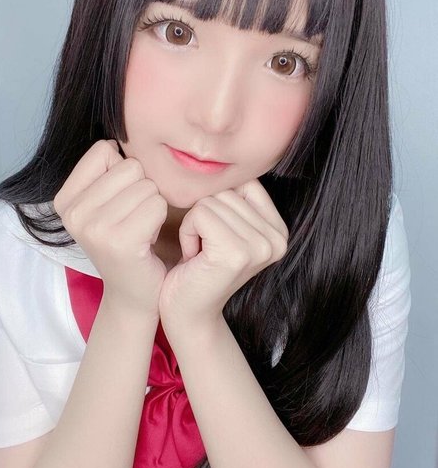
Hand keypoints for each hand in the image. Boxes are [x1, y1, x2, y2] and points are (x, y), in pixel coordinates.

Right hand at [53, 139, 168, 320]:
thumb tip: (118, 140)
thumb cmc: (129, 241)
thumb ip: (108, 170)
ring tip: (141, 229)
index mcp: (65, 199)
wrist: (136, 293)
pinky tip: (148, 239)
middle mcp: (72, 212)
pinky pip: (156, 204)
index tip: (121, 202)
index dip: (125, 172)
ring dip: (153, 206)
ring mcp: (93, 227)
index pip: (105, 150)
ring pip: (147, 185)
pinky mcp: (119, 241)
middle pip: (130, 166)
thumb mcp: (108, 203)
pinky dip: (160, 219)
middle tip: (134, 220)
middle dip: (142, 190)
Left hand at [157, 179, 288, 331]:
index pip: (244, 183)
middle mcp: (278, 239)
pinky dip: (187, 232)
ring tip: (201, 254)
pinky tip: (194, 257)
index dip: (219, 204)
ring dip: (195, 225)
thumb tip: (224, 157)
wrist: (188, 311)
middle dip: (205, 216)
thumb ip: (236, 197)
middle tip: (207, 249)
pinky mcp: (236, 254)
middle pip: (226, 191)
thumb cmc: (200, 265)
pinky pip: (200, 214)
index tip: (216, 237)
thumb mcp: (227, 227)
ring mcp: (260, 247)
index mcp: (280, 230)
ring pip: (211, 201)